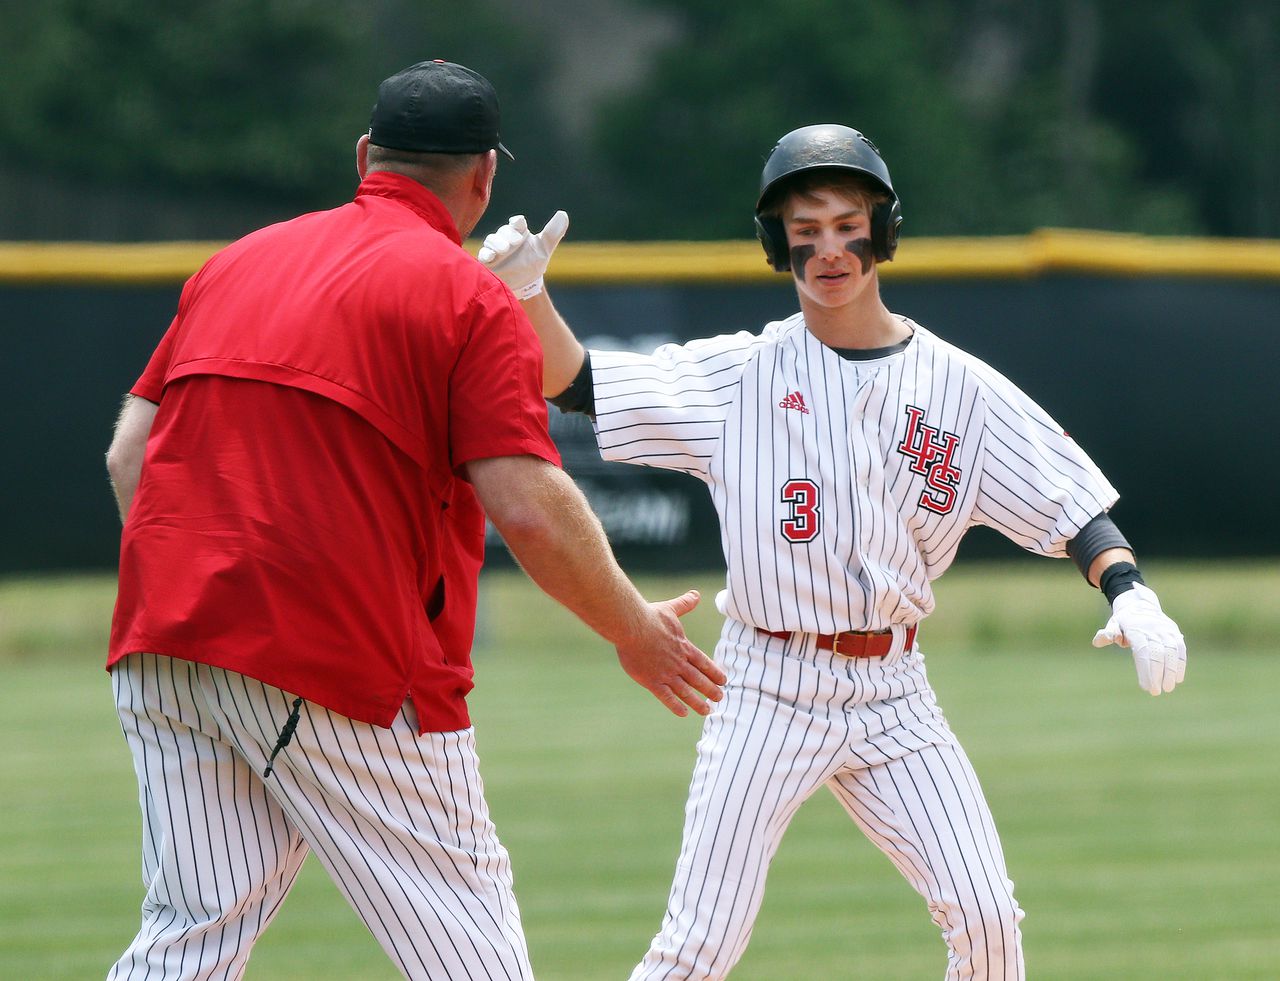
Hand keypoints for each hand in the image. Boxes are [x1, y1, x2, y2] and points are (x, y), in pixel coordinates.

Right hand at [477, 211, 568, 299]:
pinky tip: (490, 257)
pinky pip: (482, 254)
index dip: (517, 222)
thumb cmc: (534, 263)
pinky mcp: (487, 261)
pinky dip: (485, 254)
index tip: (518, 223)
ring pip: (491, 240)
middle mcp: (506, 237)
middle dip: (508, 234)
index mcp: (520, 232)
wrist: (525, 285)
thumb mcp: (545, 248)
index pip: (517, 223)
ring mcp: (495, 249)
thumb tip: (563, 214)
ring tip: (504, 250)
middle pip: (504, 230)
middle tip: (515, 243)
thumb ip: (553, 232)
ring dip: (496, 243)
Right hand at [614, 590, 726, 716]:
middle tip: (720, 698)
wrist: (632, 626)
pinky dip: (676, 706)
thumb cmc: (649, 616)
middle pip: (698, 679)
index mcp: (683, 647)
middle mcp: (678, 662)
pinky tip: (683, 713)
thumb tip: (696, 594)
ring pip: (686, 691)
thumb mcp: (671, 609)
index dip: (714, 672)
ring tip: (707, 711)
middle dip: (710, 690)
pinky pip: (666, 697)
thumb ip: (684, 604)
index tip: (724, 680)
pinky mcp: (652, 680)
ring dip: (697, 702)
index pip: (703, 662)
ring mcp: (666, 673)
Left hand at [1092, 583, 1186, 694]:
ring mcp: (1166, 631)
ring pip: (1172, 652)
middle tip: (1155, 692)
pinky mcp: (1175, 633)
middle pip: (1158, 654)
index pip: (1143, 652)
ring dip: (1172, 671)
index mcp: (1137, 630)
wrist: (1140, 604)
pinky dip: (1181, 663)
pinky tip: (1178, 678)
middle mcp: (1153, 630)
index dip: (1146, 670)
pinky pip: (1180, 649)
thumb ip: (1108, 634)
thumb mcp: (1113, 624)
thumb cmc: (1124, 620)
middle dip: (1158, 674)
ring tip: (1168, 688)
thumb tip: (1098, 642)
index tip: (1145, 687)